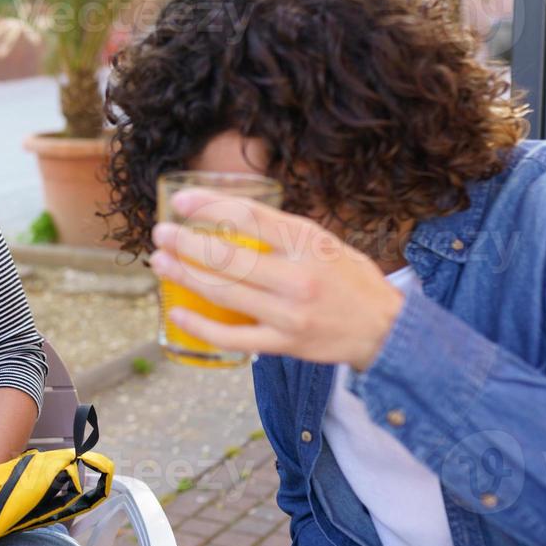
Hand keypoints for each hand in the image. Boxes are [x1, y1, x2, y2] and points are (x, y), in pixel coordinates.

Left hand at [150, 190, 403, 370]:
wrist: (385, 330)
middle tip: (161, 233)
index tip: (181, 201)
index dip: (210, 206)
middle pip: (229, 257)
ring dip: (185, 277)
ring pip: (224, 294)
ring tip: (161, 262)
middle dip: (187, 243)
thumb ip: (284, 232)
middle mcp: (298, 278)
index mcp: (309, 244)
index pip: (250, 217)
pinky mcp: (284, 344)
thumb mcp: (325, 242)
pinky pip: (232, 337)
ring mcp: (289, 314)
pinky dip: (200, 326)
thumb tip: (231, 214)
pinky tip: (177, 314)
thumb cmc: (352, 281)